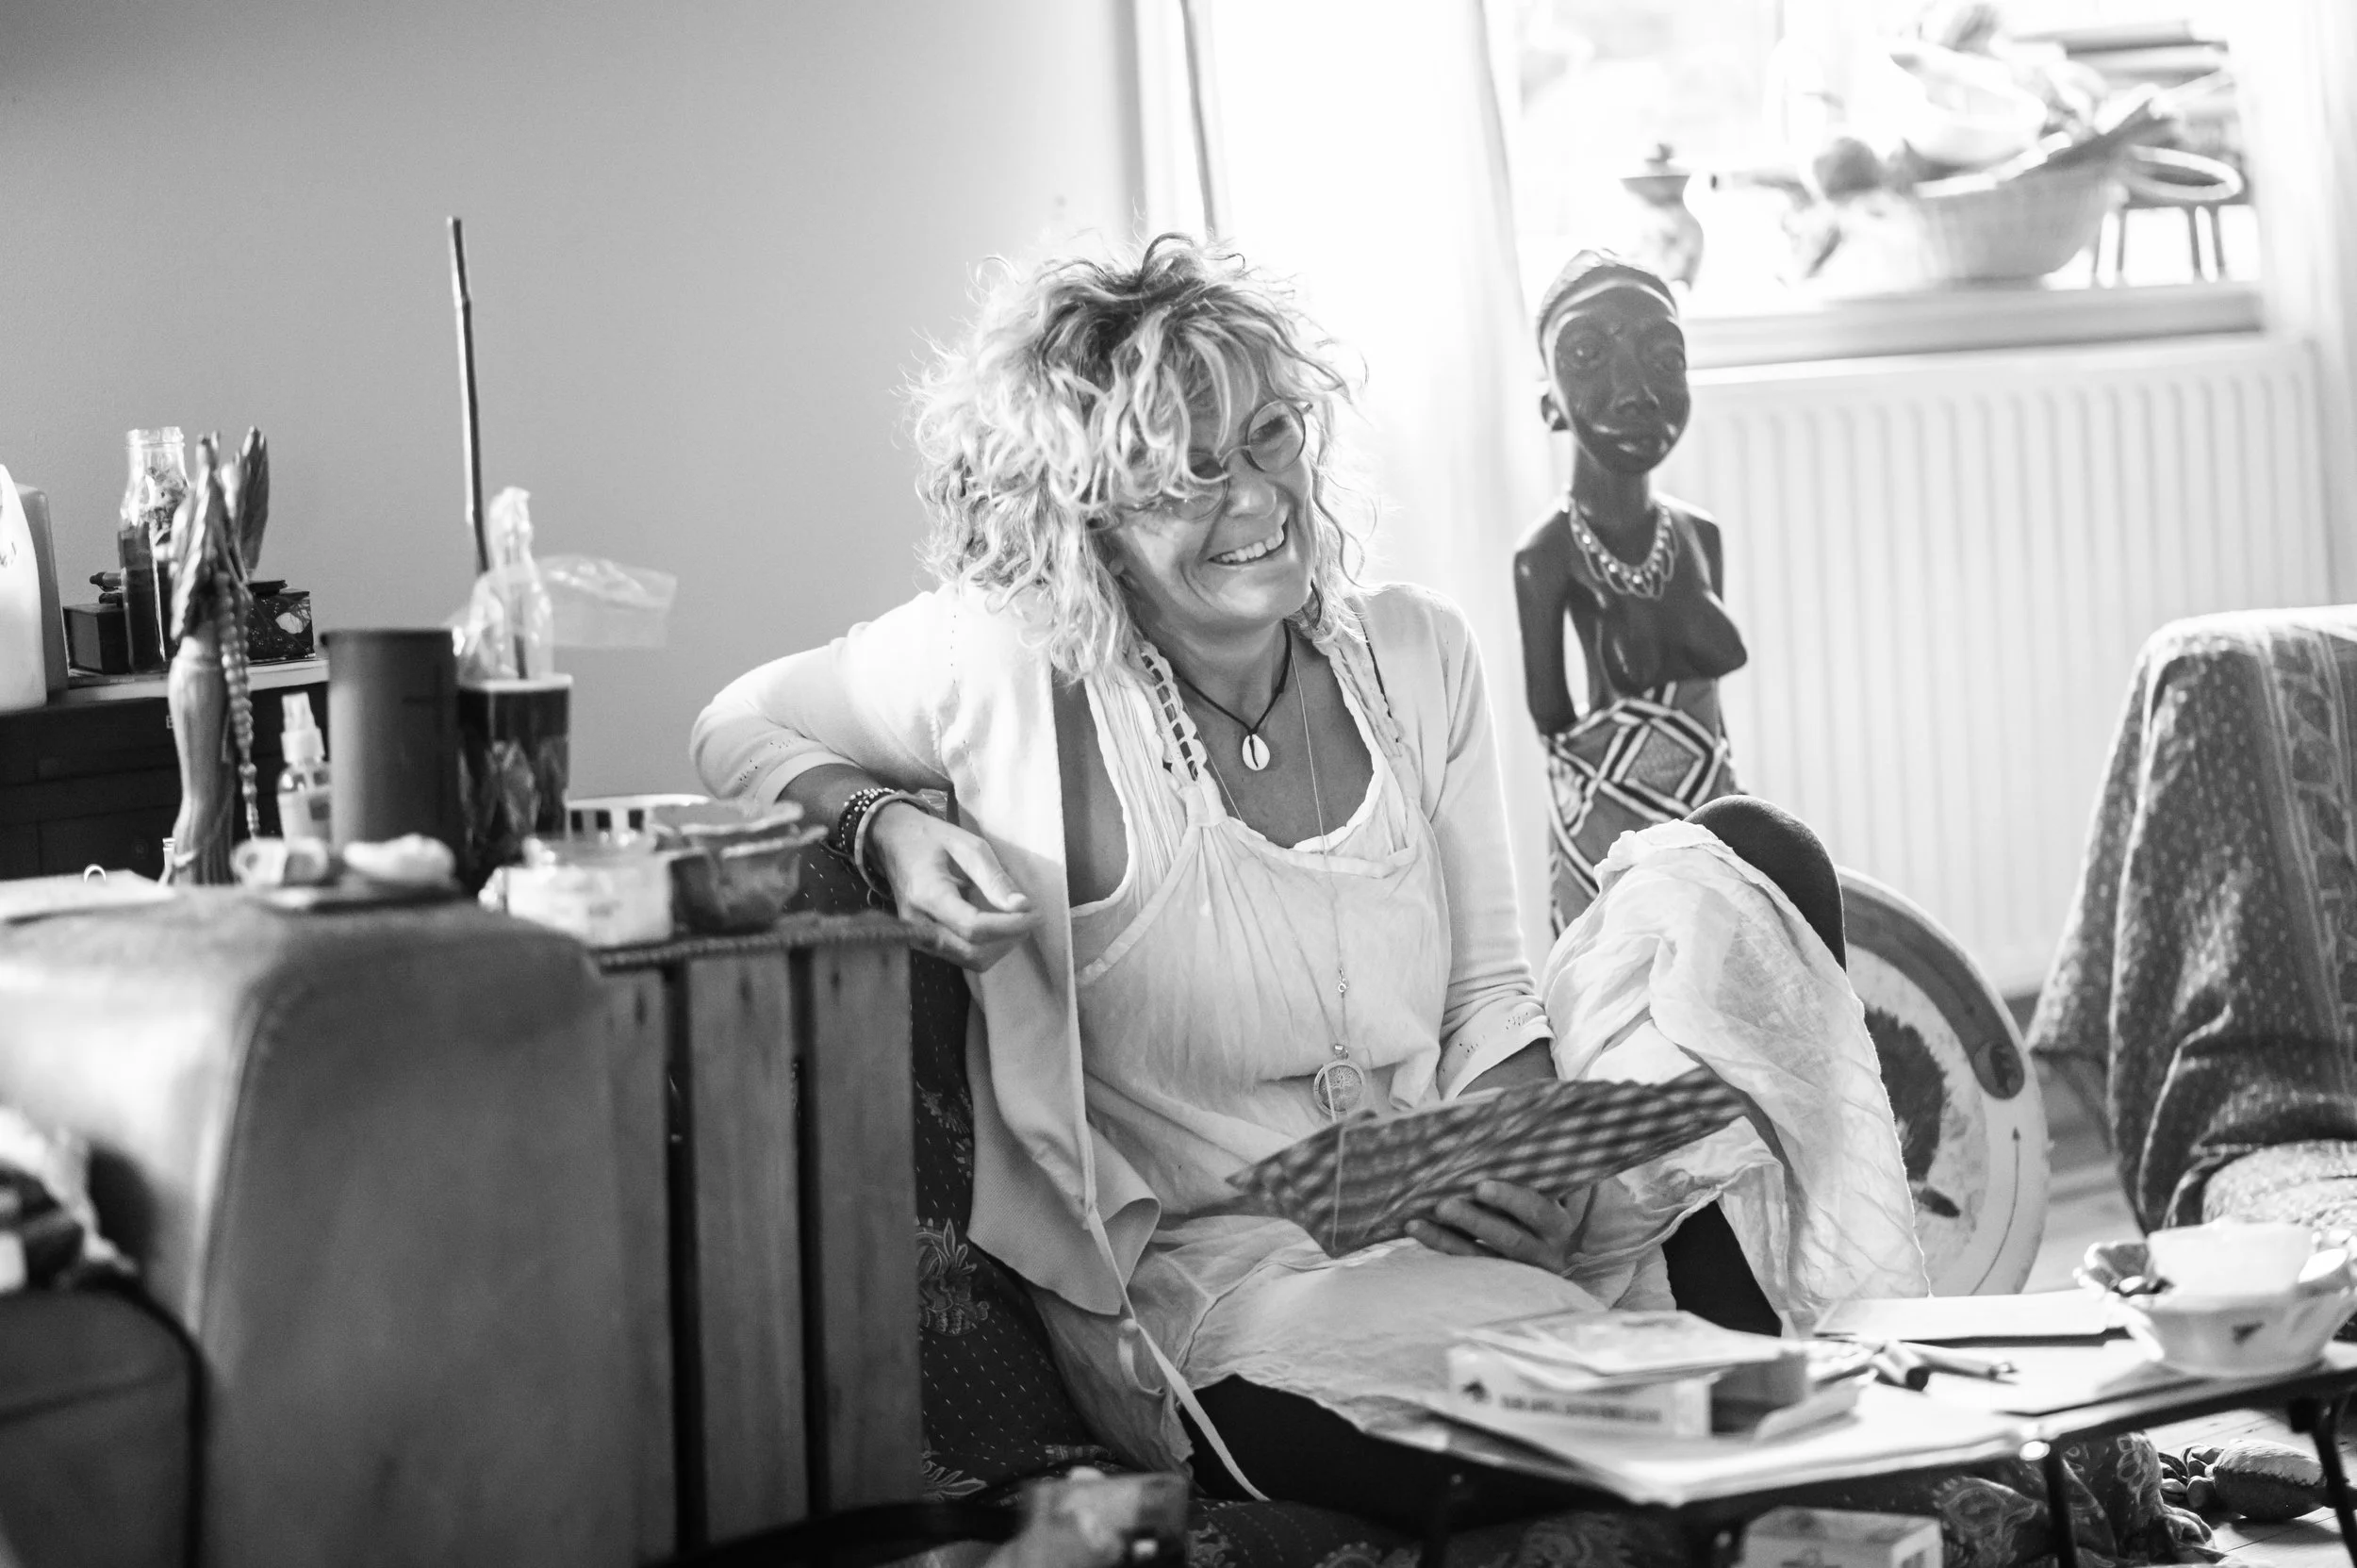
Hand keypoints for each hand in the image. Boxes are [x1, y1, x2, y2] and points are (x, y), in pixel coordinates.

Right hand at [866, 802, 1042, 971]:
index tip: (1035, 912)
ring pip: (969, 960)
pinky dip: (987, 945)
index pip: (974, 928)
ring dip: (1000, 945)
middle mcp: (918, 924)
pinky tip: (999, 923)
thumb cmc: (930, 838)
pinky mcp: (925, 941)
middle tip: (1030, 916)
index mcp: (927, 895)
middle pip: (973, 954)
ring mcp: (918, 936)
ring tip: (1017, 919)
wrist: (891, 841)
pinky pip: (962, 954)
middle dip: (1009, 939)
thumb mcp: (967, 845)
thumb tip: (1021, 906)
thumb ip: (994, 877)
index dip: (1010, 926)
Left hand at [1409, 1180, 1590, 1274]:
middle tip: (1445, 1205)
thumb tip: (1526, 1129)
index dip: (1511, 1200)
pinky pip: (1467, 1259)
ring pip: (1484, 1254)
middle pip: (1510, 1237)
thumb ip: (1551, 1162)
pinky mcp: (1499, 1271)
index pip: (1537, 1211)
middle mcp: (1546, 1248)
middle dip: (1476, 1221)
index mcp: (1562, 1221)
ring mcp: (1522, 1264)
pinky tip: (1414, 1226)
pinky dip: (1440, 1242)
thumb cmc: (1559, 1187)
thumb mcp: (1565, 1179)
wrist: (1566, 1232)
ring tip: (1424, 1216)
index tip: (1480, 1186)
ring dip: (1451, 1235)